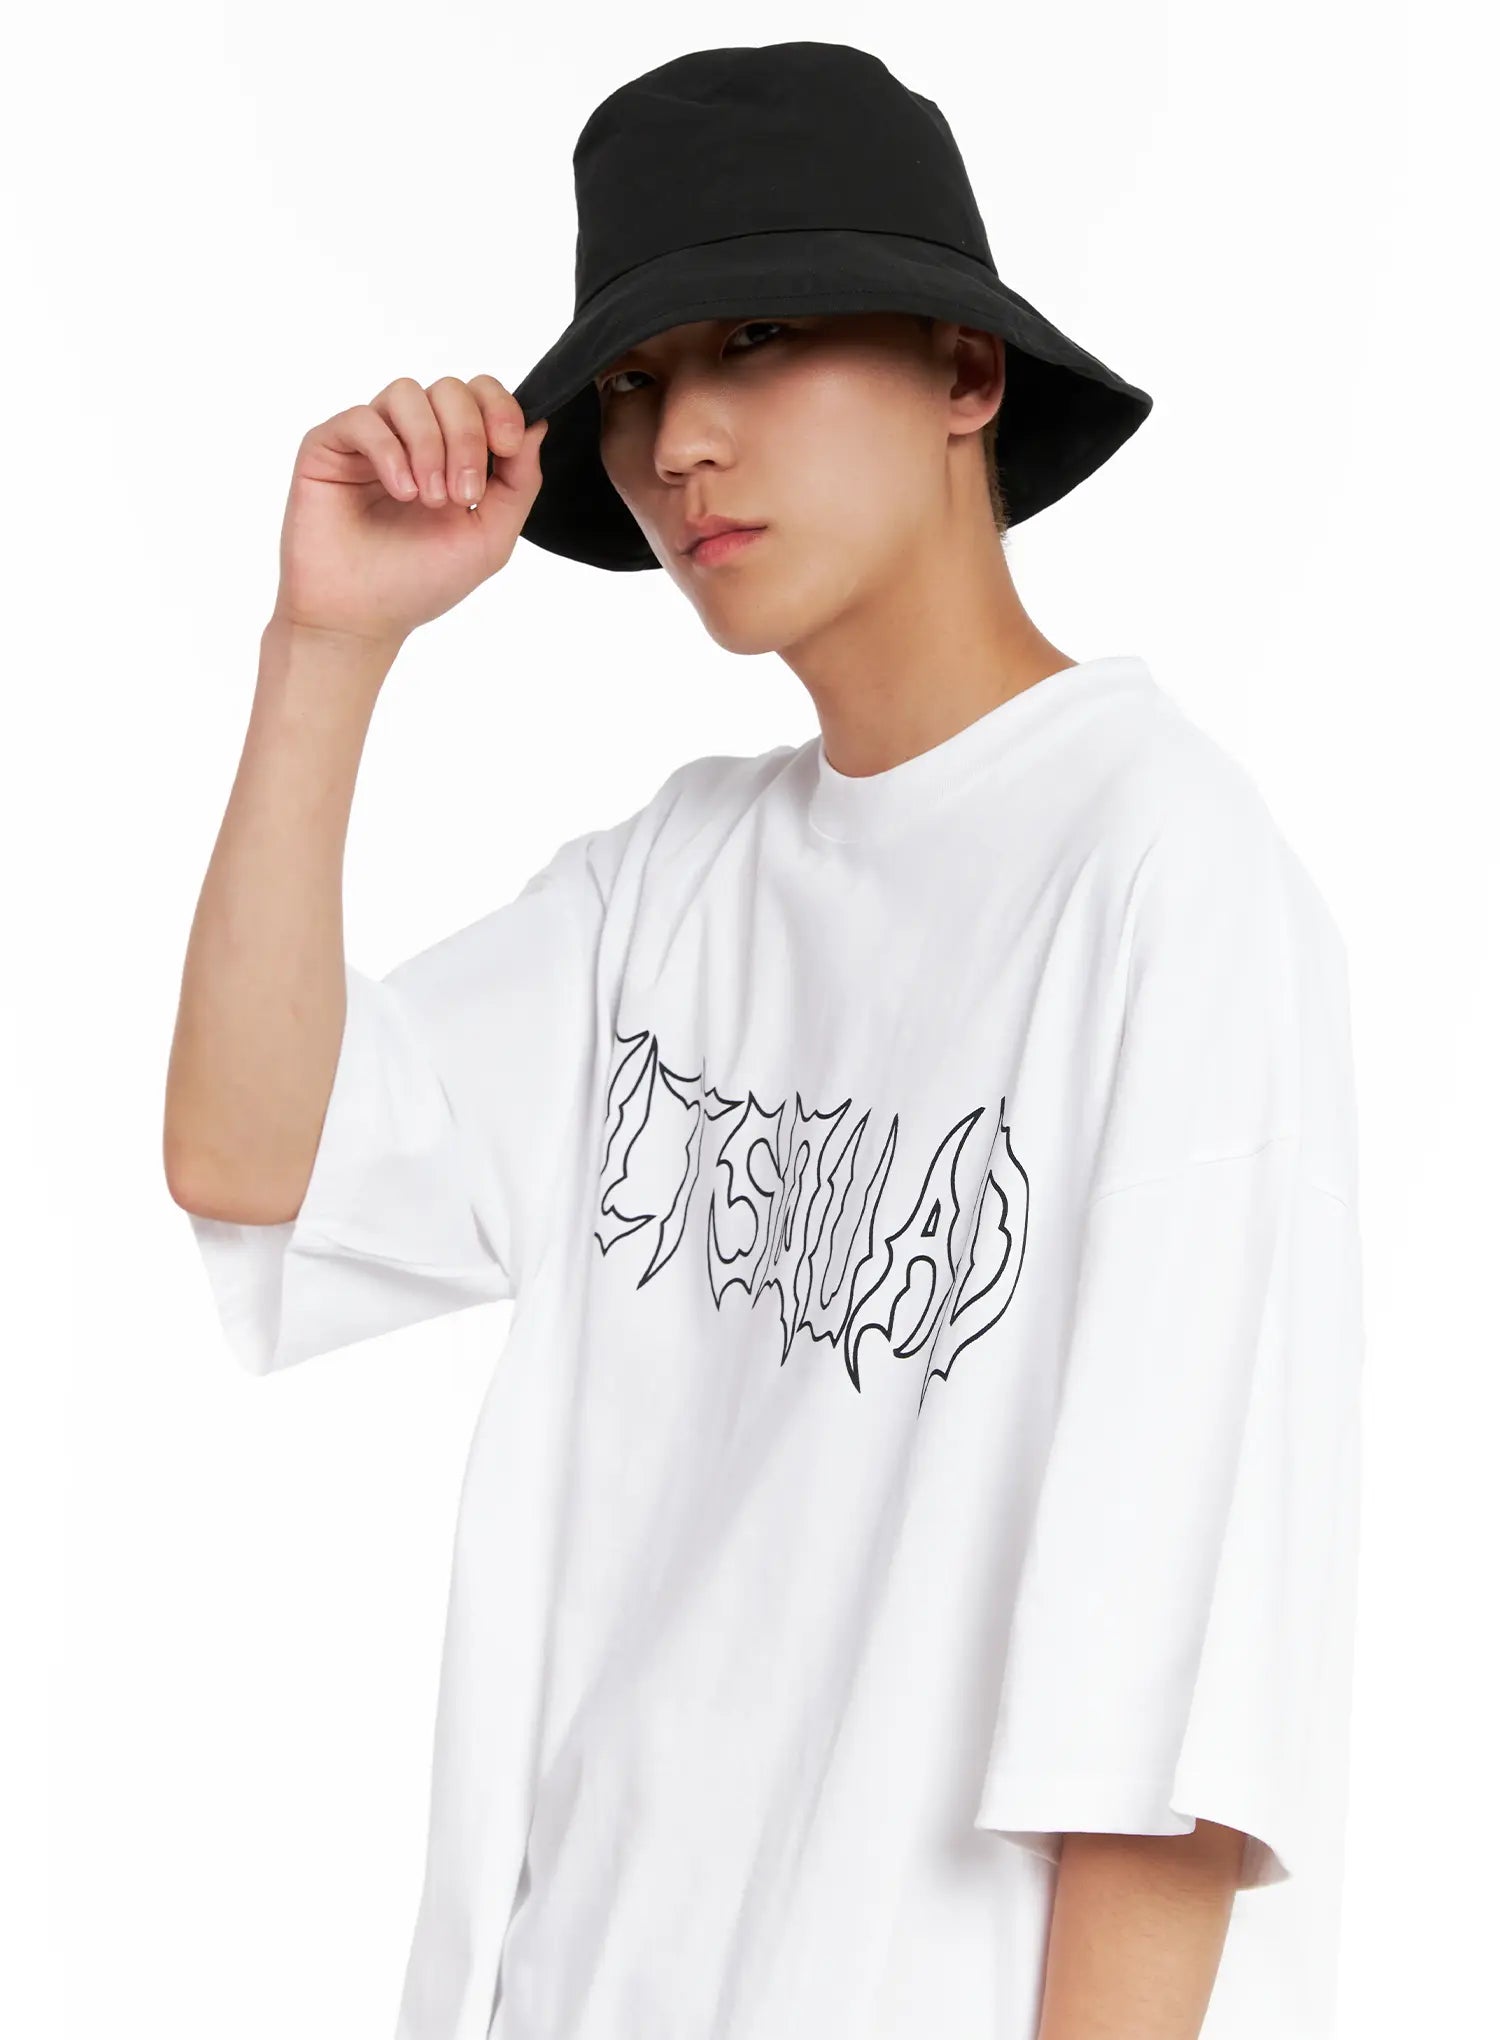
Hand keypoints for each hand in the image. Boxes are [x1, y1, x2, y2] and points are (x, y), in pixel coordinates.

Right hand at [269, 374, 548, 649]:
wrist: (361, 617)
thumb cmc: (419, 582)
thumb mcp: (490, 537)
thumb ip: (519, 482)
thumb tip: (536, 425)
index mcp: (452, 454)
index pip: (480, 396)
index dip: (499, 408)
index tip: (506, 447)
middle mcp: (412, 438)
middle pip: (449, 390)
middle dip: (467, 437)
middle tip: (463, 496)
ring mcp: (371, 439)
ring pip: (408, 393)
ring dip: (429, 445)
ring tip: (427, 500)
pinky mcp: (329, 445)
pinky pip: (364, 418)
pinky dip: (389, 451)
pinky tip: (400, 492)